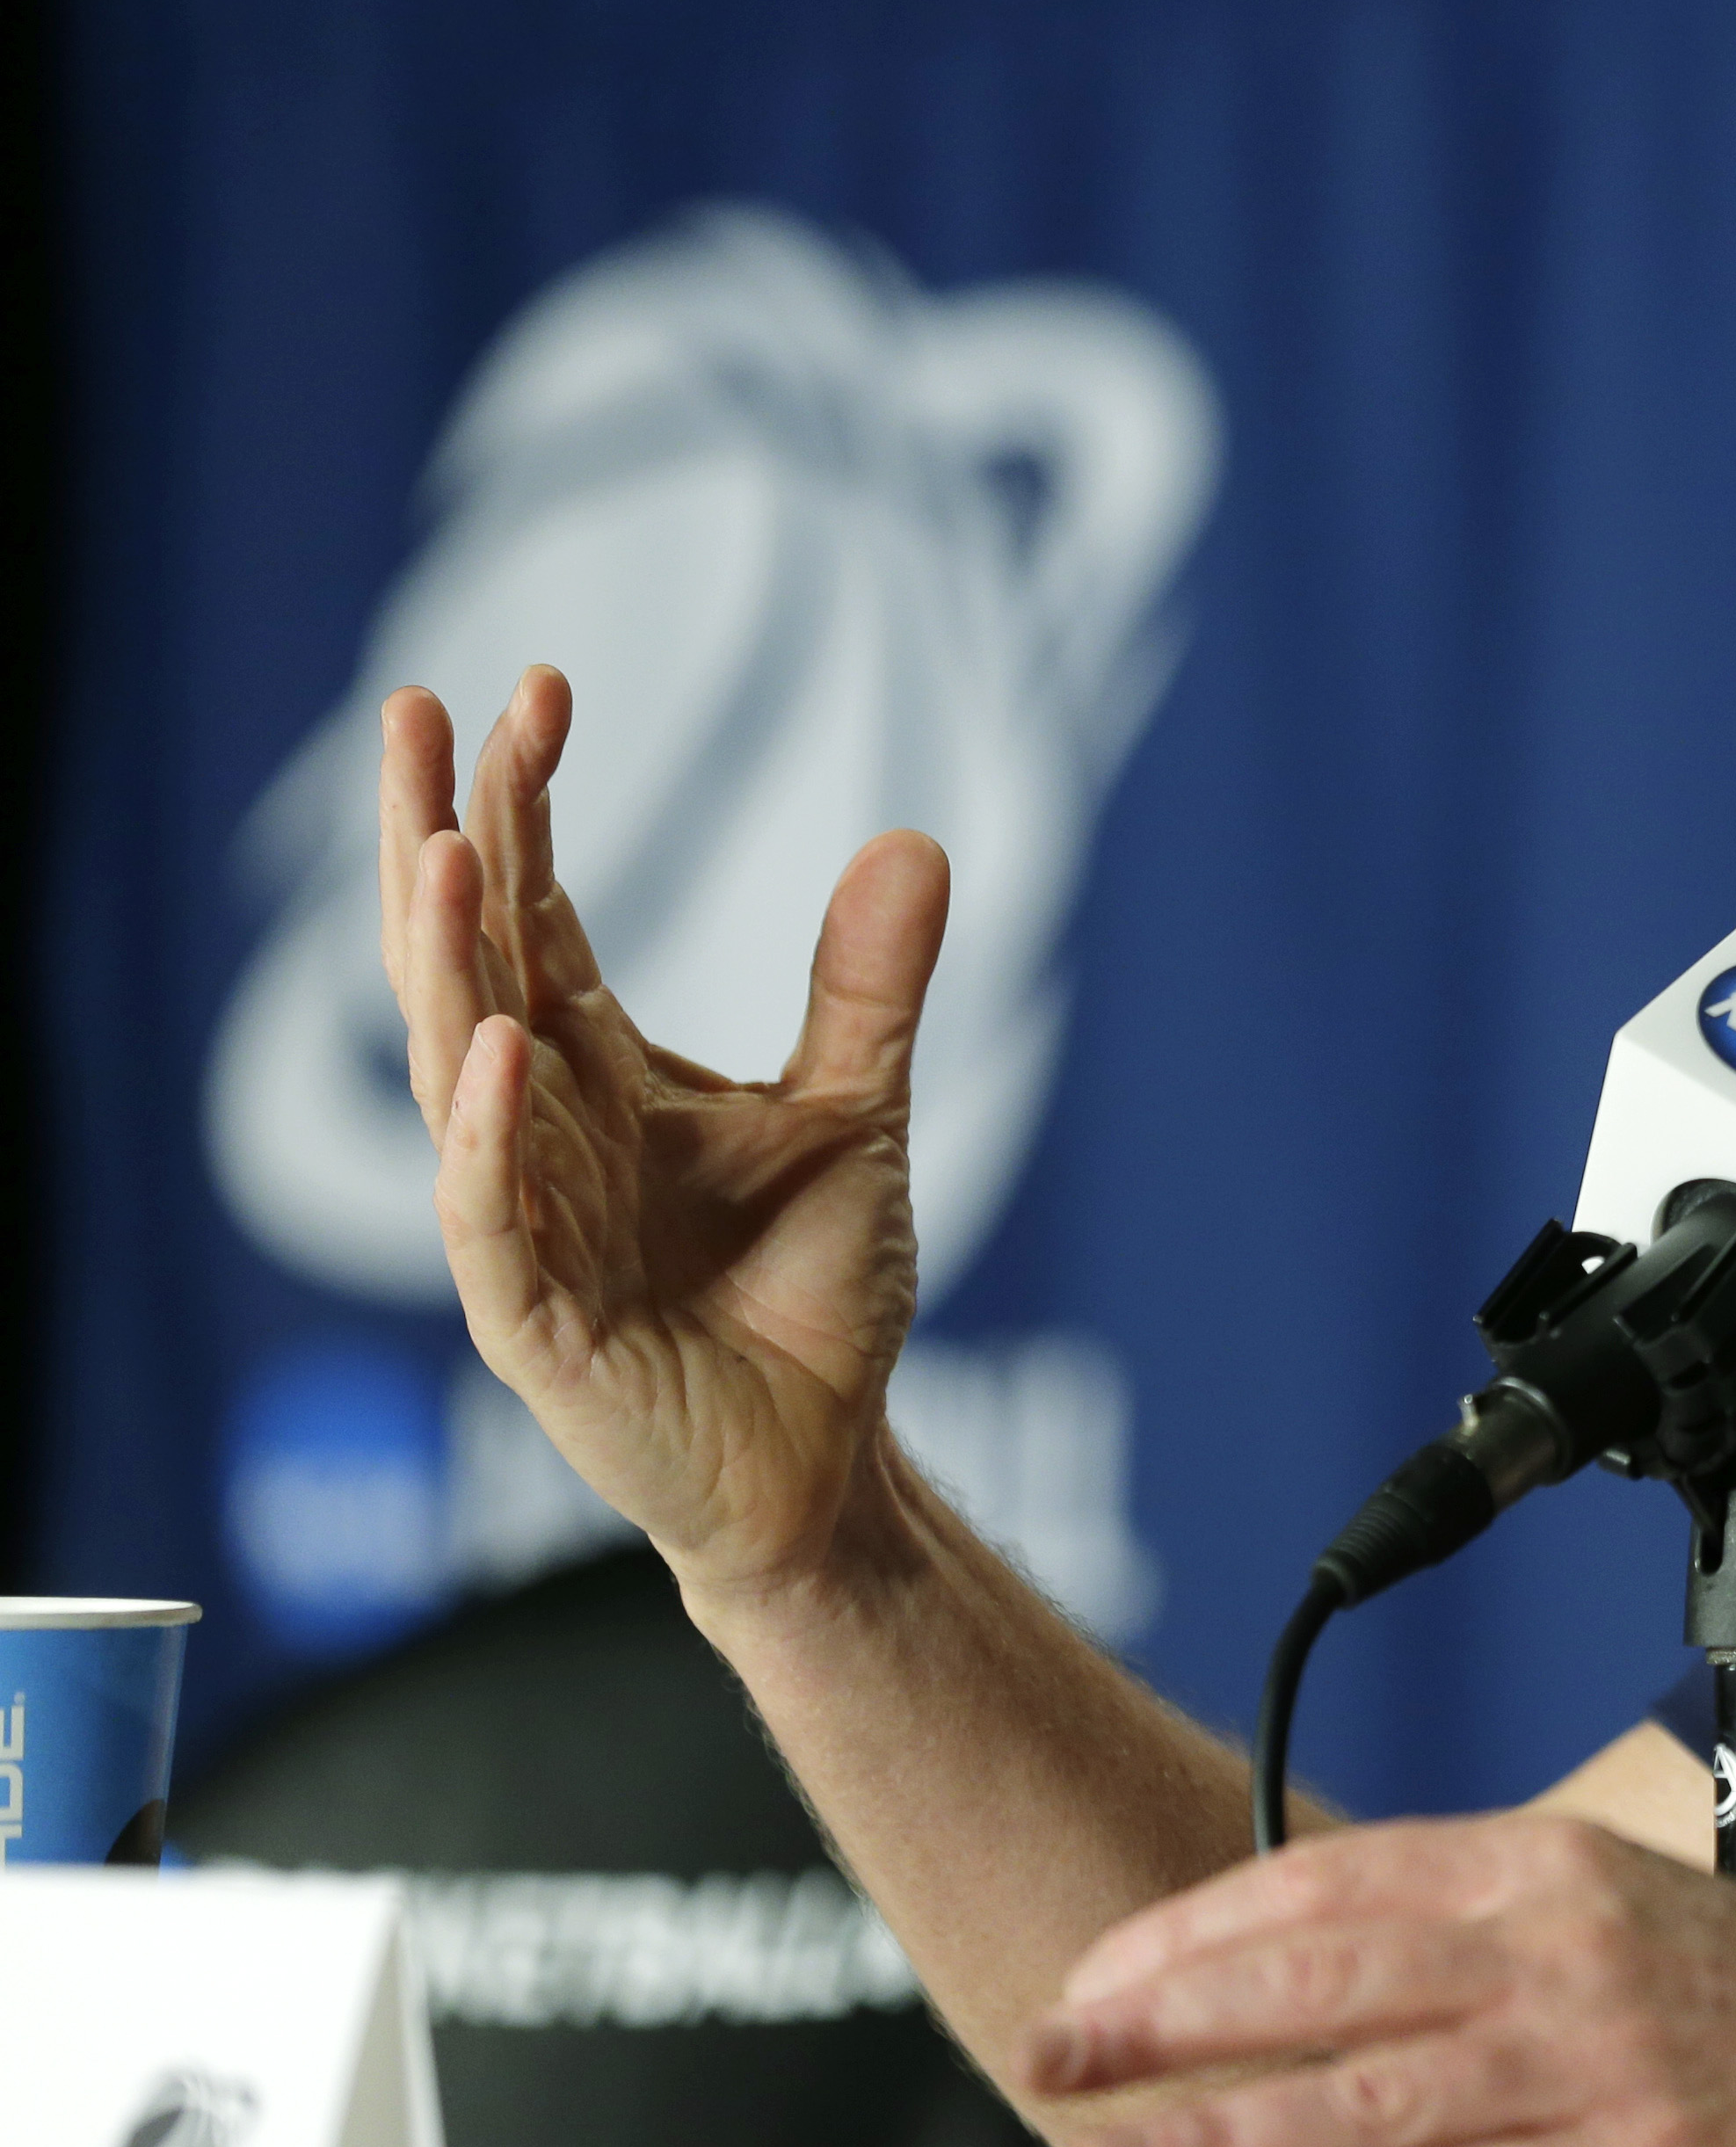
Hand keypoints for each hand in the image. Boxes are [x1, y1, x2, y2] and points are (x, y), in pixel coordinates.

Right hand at [377, 668, 948, 1610]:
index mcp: (593, 1073)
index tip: (535, 685)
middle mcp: (535, 1128)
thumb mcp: (855, 1113)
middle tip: (408, 703)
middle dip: (436, 836)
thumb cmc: (808, 1294)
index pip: (535, 914)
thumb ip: (866, 987)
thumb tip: (915, 837)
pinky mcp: (534, 1323)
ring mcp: (522, 1222)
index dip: (524, 803)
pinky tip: (491, 1048)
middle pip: (462, 959)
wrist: (823, 1461)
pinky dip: (487, 1136)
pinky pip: (492, 1217)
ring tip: (449, 844)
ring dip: (445, 960)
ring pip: (454, 1068)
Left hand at [1023, 1814, 1735, 2146]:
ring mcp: (1594, 2054)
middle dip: (1161, 2017)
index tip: (1104, 1974)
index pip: (1328, 1878)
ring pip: (1360, 2086)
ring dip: (1213, 2125)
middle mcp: (1560, 1944)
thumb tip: (1328, 1980)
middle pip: (1317, 1970)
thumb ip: (1488, 1942)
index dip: (1193, 1930)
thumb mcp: (1631, 1926)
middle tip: (1052, 2053)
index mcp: (1552, 1869)